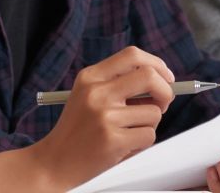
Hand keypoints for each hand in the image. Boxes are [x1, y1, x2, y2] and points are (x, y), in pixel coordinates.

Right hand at [30, 46, 176, 189]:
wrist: (54, 162)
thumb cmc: (77, 130)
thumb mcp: (88, 96)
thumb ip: (119, 84)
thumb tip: (163, 82)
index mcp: (90, 77)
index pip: (132, 55)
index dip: (156, 64)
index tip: (165, 77)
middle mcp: (96, 92)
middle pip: (149, 76)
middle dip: (165, 90)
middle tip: (163, 103)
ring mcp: (104, 116)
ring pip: (154, 112)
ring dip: (149, 124)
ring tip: (128, 133)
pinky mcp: (112, 140)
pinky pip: (149, 135)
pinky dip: (142, 142)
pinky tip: (123, 146)